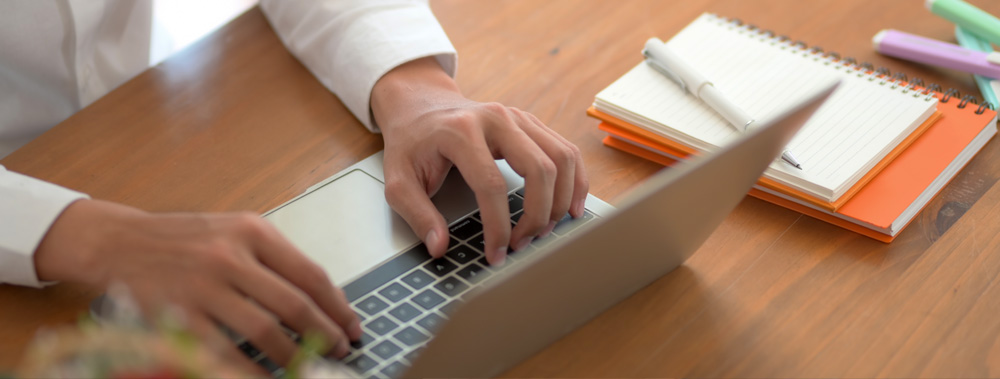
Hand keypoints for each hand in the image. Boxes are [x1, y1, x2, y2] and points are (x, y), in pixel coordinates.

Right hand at [33, 199, 360, 370]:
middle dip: (325, 334)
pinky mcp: (179, 314)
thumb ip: (275, 258)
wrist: (121, 242)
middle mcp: (231, 256)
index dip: (338, 307)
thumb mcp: (236, 231)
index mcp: (253, 232)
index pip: (311, 275)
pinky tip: (266, 377)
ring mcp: (204, 286)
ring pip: (266, 332)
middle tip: (339, 351)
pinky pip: (225, 352)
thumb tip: (322, 298)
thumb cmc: (185, 239)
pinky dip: (250, 370)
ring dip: (294, 356)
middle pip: (295, 306)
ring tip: (309, 367)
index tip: (352, 326)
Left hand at [372, 57, 588, 264]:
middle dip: (537, 216)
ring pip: (561, 158)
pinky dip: (575, 181)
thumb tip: (439, 247)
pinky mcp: (531, 123)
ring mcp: (518, 117)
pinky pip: (566, 151)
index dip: (499, 227)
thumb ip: (417, 214)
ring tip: (546, 231)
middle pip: (538, 169)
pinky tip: (572, 206)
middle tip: (523, 244)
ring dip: (561, 201)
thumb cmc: (411, 143)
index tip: (497, 254)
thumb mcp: (398, 179)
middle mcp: (496, 119)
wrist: (420, 105)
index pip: (492, 185)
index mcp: (461, 131)